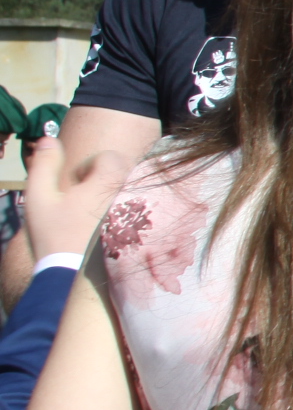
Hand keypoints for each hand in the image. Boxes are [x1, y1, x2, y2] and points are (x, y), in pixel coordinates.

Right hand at [22, 138, 130, 262]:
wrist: (68, 271)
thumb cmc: (52, 233)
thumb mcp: (39, 196)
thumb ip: (44, 164)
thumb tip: (49, 138)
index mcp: (106, 185)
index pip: (111, 156)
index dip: (89, 164)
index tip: (75, 183)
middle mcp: (126, 197)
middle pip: (121, 172)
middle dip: (99, 177)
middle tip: (80, 197)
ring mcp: (133, 214)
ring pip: (127, 190)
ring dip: (108, 193)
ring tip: (88, 212)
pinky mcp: (135, 229)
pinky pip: (134, 208)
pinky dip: (120, 209)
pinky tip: (99, 225)